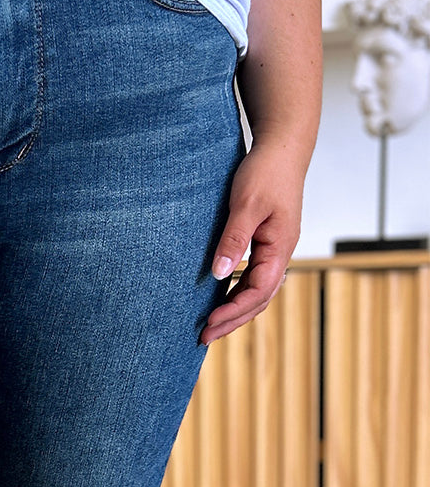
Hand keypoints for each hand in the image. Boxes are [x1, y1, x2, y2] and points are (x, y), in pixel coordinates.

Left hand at [200, 140, 307, 344]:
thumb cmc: (265, 172)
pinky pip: (254, 278)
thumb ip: (234, 240)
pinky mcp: (267, 243)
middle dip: (232, 320)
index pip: (258, 291)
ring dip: (235, 311)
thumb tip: (219, 275)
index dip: (233, 310)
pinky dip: (238, 293)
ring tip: (210, 327)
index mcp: (280, 248)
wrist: (283, 148)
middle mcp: (281, 253)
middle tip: (203, 338)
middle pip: (259, 299)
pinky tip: (220, 300)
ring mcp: (275, 250)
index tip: (208, 322)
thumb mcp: (246, 205)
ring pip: (257, 291)